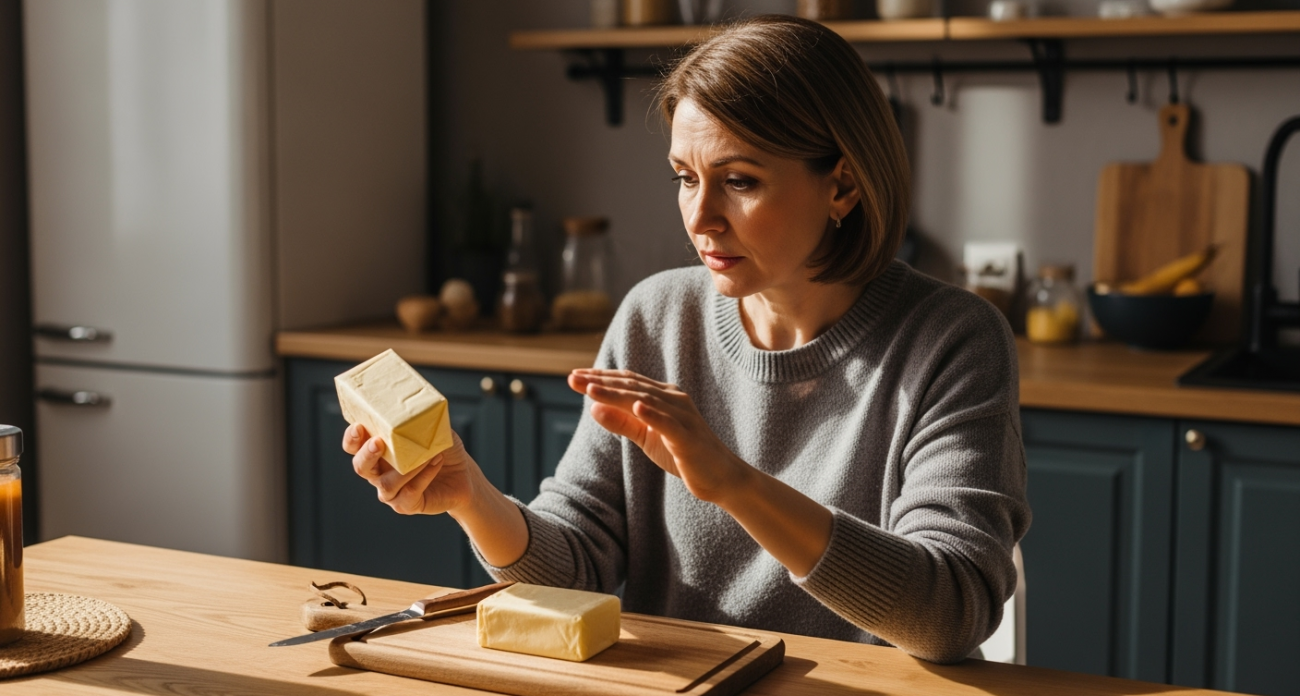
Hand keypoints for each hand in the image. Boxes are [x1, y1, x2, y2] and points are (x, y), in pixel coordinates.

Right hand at [343, 424, 477, 515]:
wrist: (463, 475)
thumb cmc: (441, 449)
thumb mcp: (432, 429)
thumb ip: (420, 420)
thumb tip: (417, 408)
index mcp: (378, 452)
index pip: (354, 446)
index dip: (351, 438)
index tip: (358, 426)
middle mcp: (379, 473)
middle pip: (361, 467)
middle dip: (366, 454)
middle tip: (378, 442)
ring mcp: (392, 492)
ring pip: (386, 484)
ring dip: (405, 469)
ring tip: (426, 455)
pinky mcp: (407, 504)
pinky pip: (410, 492)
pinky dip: (423, 476)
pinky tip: (436, 462)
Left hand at [569, 369, 747, 502]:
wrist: (720, 478)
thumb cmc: (682, 455)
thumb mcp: (646, 437)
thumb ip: (622, 422)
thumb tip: (592, 408)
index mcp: (662, 397)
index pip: (626, 382)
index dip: (599, 378)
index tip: (573, 377)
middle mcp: (673, 400)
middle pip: (631, 386)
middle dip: (600, 382)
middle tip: (572, 378)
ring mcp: (682, 417)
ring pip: (645, 400)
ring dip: (616, 394)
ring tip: (591, 389)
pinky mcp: (688, 437)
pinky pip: (668, 423)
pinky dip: (652, 413)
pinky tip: (636, 407)